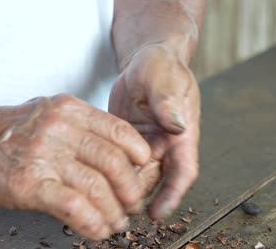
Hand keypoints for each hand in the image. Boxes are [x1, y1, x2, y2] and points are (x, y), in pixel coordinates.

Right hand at [0, 94, 151, 239]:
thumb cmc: (11, 129)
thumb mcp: (50, 112)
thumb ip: (82, 128)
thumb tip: (118, 154)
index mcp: (70, 110)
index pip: (119, 131)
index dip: (139, 154)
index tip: (143, 170)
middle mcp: (60, 129)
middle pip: (114, 163)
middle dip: (131, 190)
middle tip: (131, 203)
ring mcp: (45, 156)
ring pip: (98, 188)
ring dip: (113, 212)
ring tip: (115, 222)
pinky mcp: (30, 184)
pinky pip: (74, 207)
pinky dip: (92, 223)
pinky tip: (96, 229)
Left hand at [109, 44, 200, 219]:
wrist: (145, 60)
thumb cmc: (160, 65)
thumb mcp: (163, 78)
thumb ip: (168, 101)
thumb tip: (177, 125)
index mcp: (182, 134)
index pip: (182, 171)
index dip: (172, 195)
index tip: (157, 214)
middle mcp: (165, 144)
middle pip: (154, 180)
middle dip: (137, 196)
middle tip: (114, 208)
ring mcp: (145, 145)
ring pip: (134, 175)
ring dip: (120, 186)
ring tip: (99, 197)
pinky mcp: (126, 142)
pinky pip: (119, 162)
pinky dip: (108, 171)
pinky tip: (92, 177)